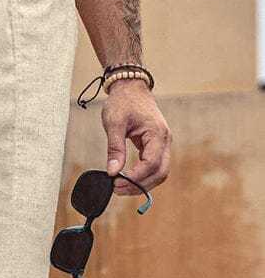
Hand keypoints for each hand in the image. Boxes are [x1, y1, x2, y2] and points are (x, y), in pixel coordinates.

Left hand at [102, 79, 171, 195]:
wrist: (131, 87)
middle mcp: (164, 140)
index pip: (151, 164)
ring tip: (120, 187)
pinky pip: (154, 167)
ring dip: (142, 184)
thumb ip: (115, 148)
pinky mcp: (156, 146)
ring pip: (159, 172)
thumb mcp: (114, 123)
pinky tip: (126, 179)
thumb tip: (112, 171)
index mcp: (157, 134)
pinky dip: (142, 177)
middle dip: (140, 185)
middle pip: (160, 172)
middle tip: (117, 189)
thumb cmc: (123, 102)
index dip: (135, 177)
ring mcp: (162, 144)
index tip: (116, 182)